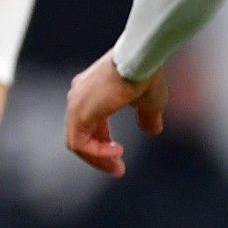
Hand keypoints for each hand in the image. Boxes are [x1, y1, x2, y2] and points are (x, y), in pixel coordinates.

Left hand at [65, 51, 166, 175]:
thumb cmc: (146, 74)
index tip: (119, 154)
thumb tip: (151, 130)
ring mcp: (76, 103)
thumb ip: (146, 117)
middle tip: (117, 169)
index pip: (88, 124)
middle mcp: (78, 97)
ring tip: (117, 167)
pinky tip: (117, 152)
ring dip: (96, 158)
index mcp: (90, 92)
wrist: (140, 59)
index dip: (102, 143)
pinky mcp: (79, 111)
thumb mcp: (149, 101)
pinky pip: (78, 142)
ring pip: (76, 141)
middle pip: (79, 134)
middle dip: (98, 155)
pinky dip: (95, 152)